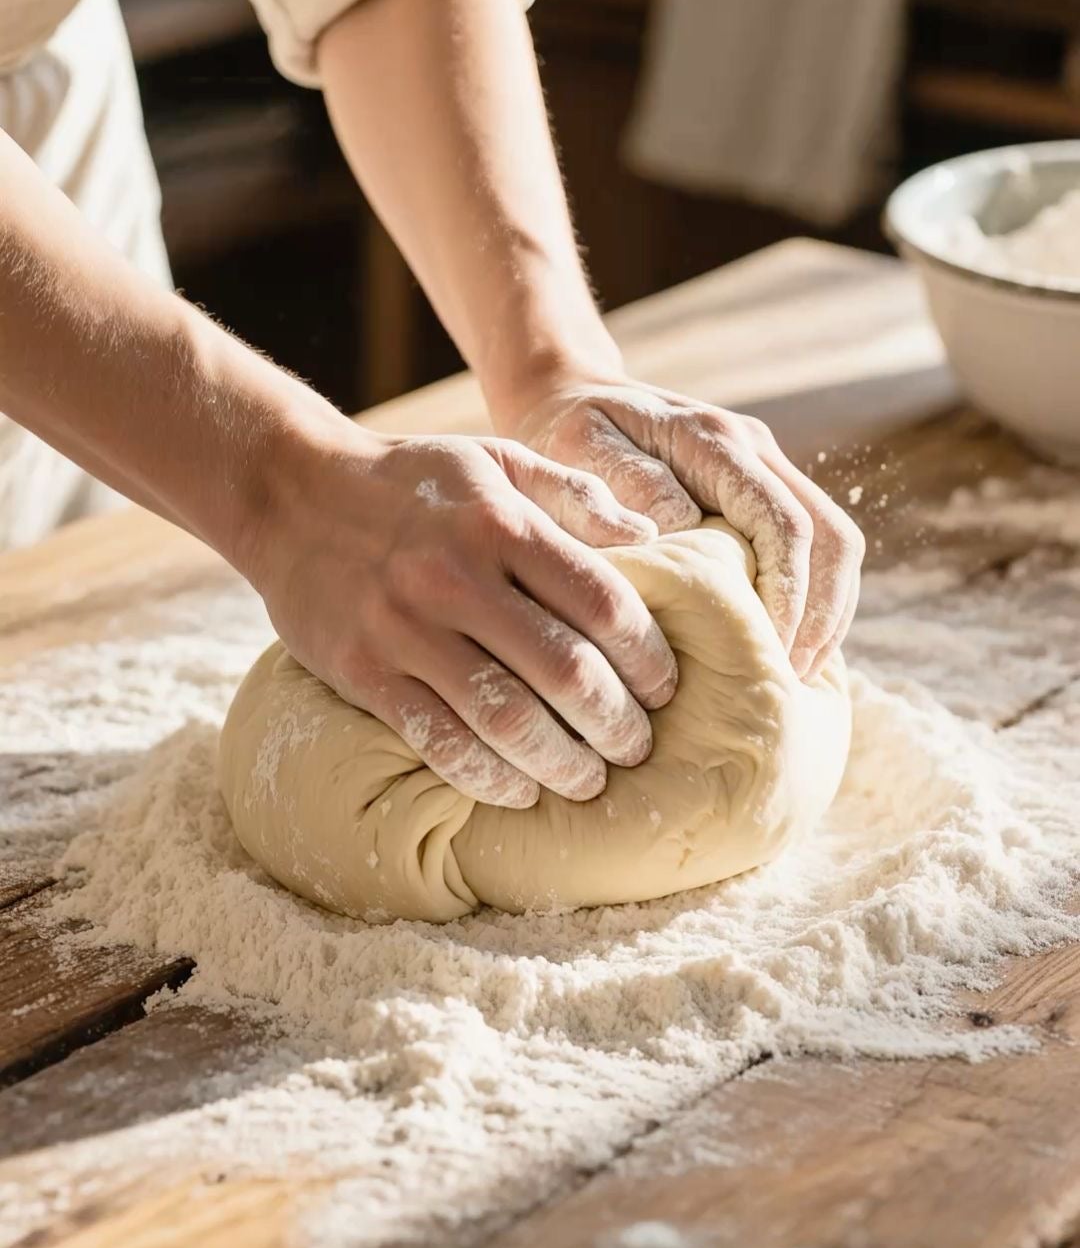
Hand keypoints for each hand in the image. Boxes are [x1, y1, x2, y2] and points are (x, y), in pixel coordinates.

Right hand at [239, 418, 677, 808]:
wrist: (290, 491)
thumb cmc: (412, 480)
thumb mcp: (497, 458)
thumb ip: (575, 494)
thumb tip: (655, 532)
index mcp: (501, 523)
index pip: (602, 603)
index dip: (647, 656)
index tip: (664, 687)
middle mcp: (456, 577)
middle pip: (566, 672)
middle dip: (616, 723)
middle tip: (637, 746)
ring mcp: (404, 629)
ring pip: (506, 719)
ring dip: (561, 763)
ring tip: (588, 779)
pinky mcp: (362, 671)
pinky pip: (438, 741)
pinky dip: (488, 776)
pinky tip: (519, 788)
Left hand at [505, 379, 863, 679]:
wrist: (569, 392)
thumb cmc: (563, 431)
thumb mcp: (576, 449)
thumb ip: (625, 482)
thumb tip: (682, 526)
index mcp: (714, 439)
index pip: (782, 522)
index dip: (787, 594)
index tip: (766, 652)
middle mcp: (755, 448)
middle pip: (830, 534)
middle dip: (820, 614)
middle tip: (789, 681)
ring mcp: (767, 465)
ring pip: (835, 542)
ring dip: (826, 612)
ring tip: (794, 676)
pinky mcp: (763, 488)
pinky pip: (815, 546)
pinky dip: (814, 600)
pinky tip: (786, 648)